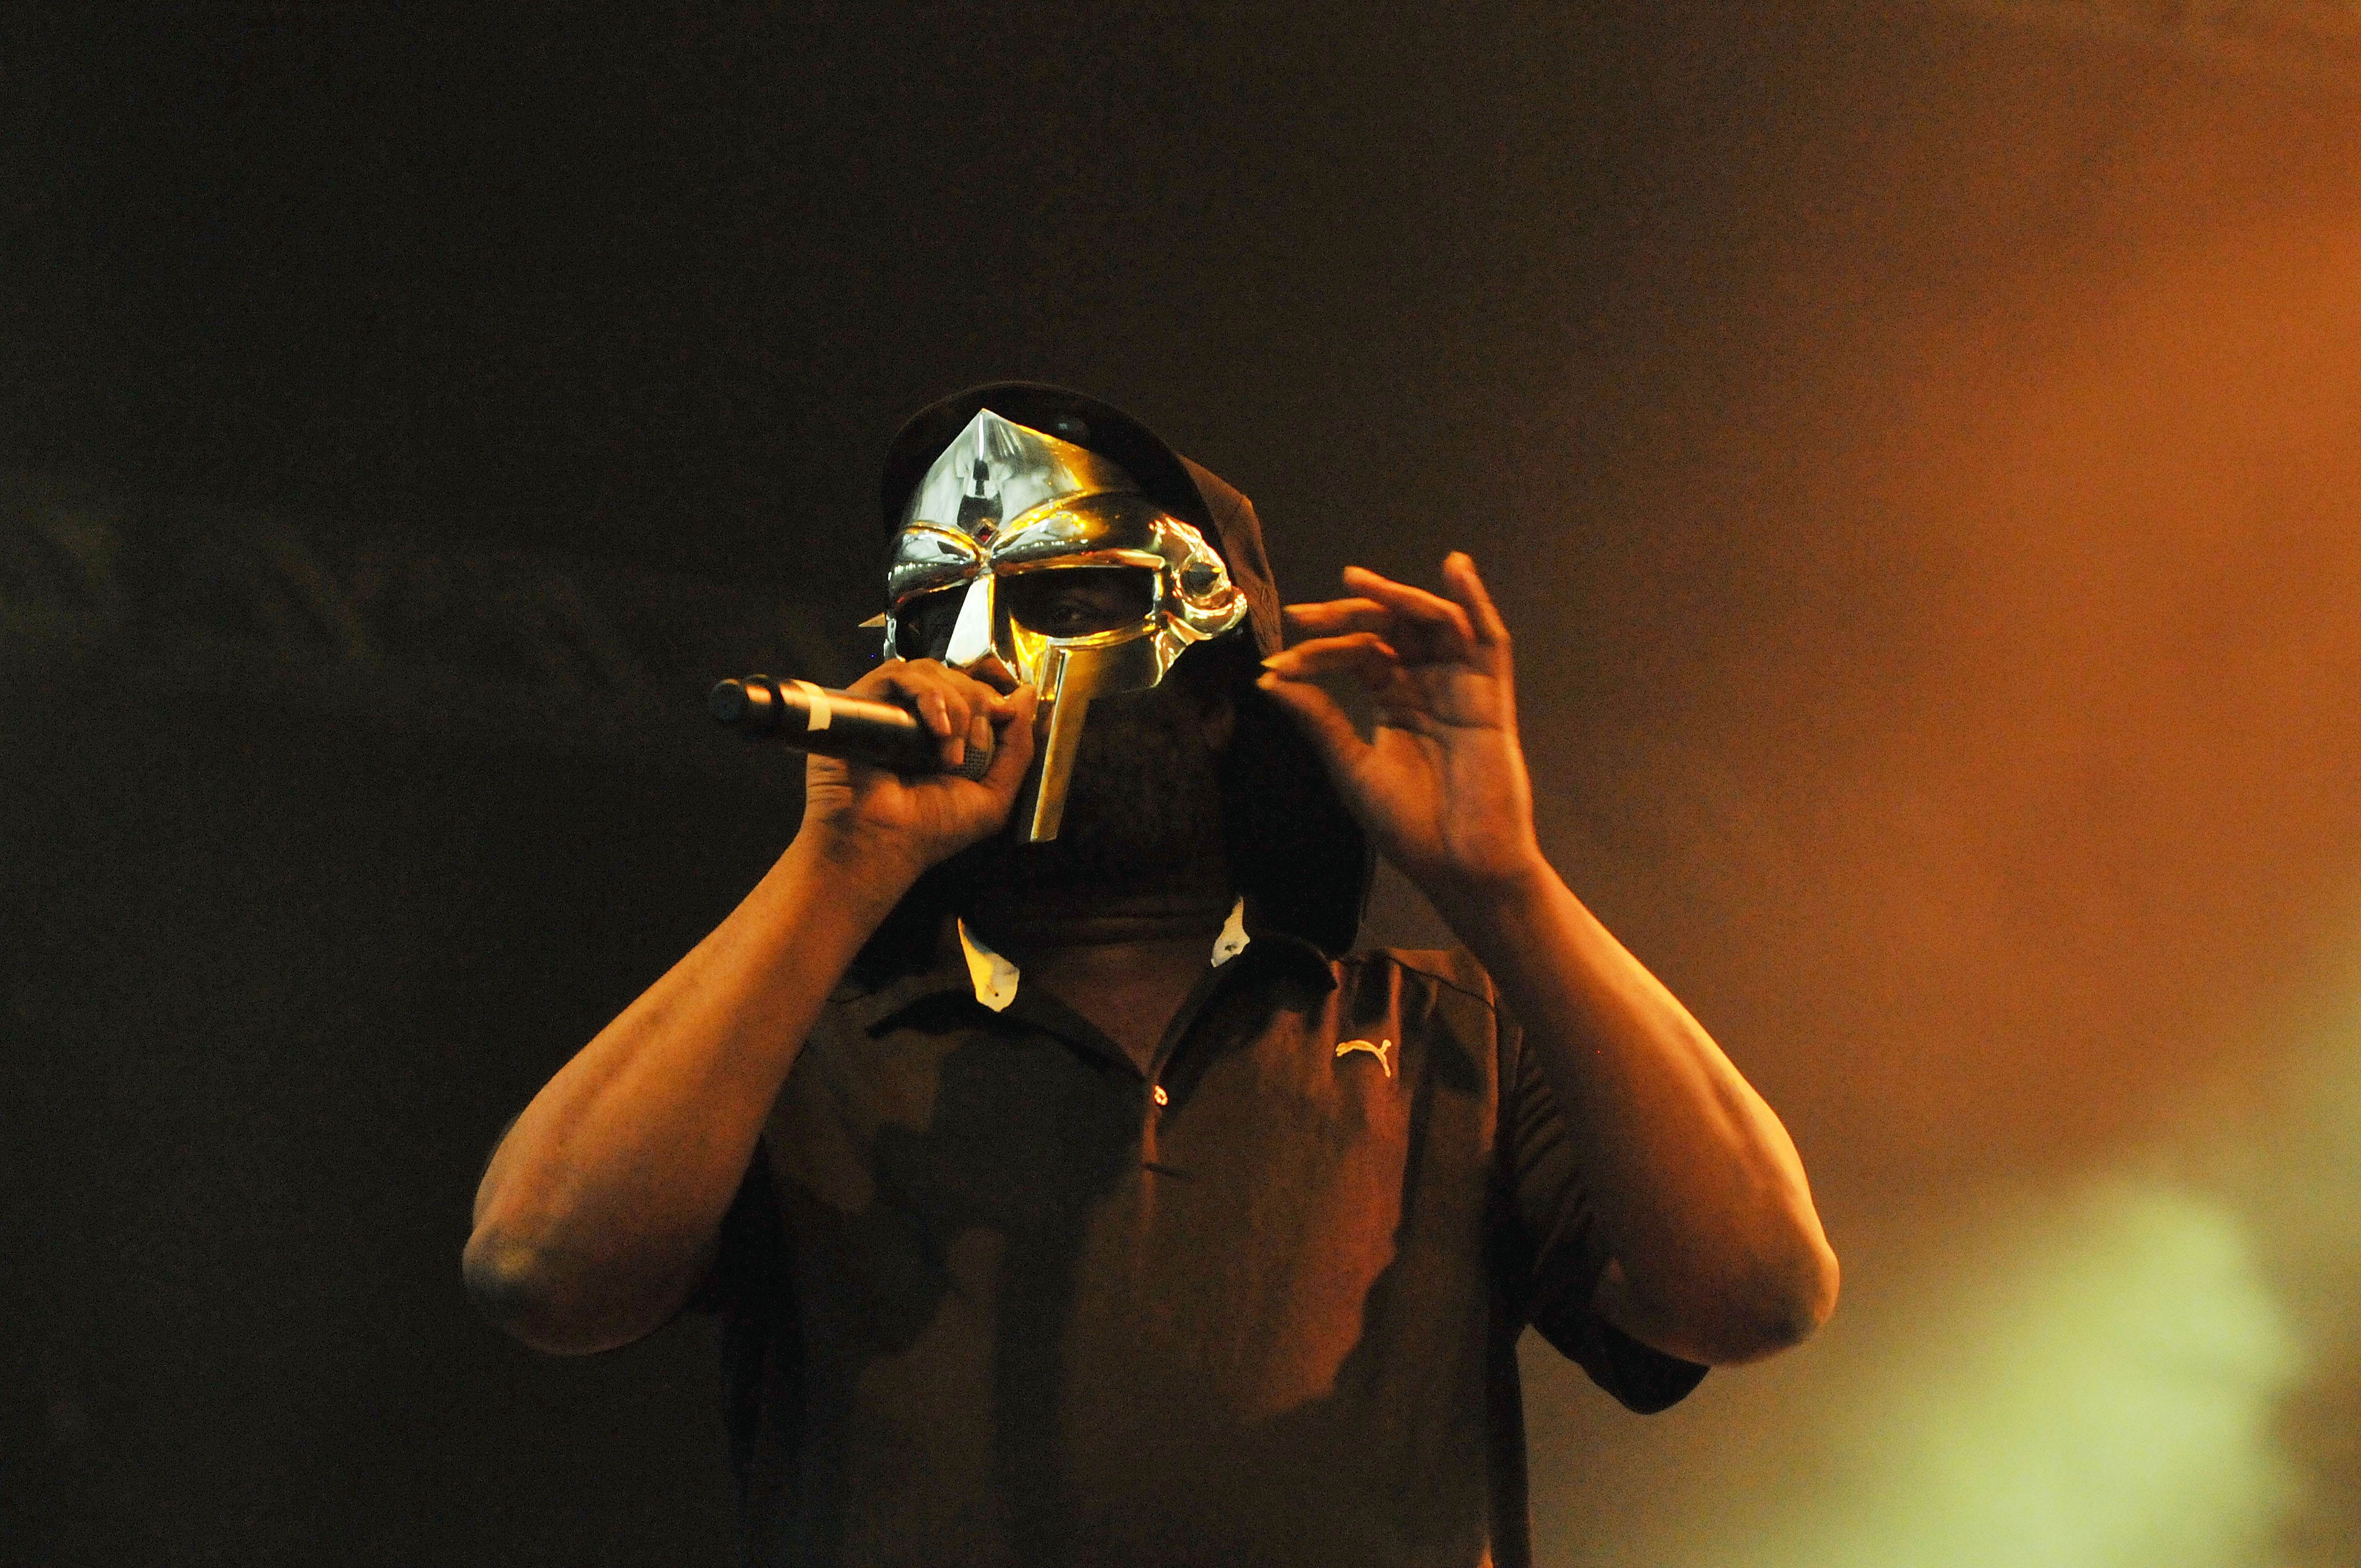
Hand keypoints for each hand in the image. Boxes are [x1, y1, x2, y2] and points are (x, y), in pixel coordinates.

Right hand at [799, 660, 1037, 889]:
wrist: (882, 842)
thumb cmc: (932, 829)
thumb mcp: (994, 795)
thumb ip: (1018, 747)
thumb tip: (1028, 694)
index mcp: (950, 737)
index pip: (978, 692)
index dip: (994, 700)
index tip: (1002, 721)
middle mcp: (920, 719)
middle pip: (960, 679)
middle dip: (978, 708)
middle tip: (970, 752)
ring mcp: (892, 709)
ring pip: (934, 673)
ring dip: (956, 707)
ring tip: (949, 754)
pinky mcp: (866, 703)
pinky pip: (902, 675)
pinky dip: (929, 696)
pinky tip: (937, 729)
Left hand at [1258, 553, 1544, 902]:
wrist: (1458, 866)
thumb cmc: (1410, 827)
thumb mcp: (1351, 767)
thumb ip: (1320, 719)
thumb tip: (1270, 680)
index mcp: (1395, 702)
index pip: (1358, 655)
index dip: (1318, 653)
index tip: (1278, 664)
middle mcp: (1428, 686)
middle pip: (1393, 630)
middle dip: (1349, 615)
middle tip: (1302, 615)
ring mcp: (1461, 689)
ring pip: (1434, 624)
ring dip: (1399, 598)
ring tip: (1358, 583)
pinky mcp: (1491, 699)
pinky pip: (1489, 640)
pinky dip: (1476, 601)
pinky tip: (1456, 568)